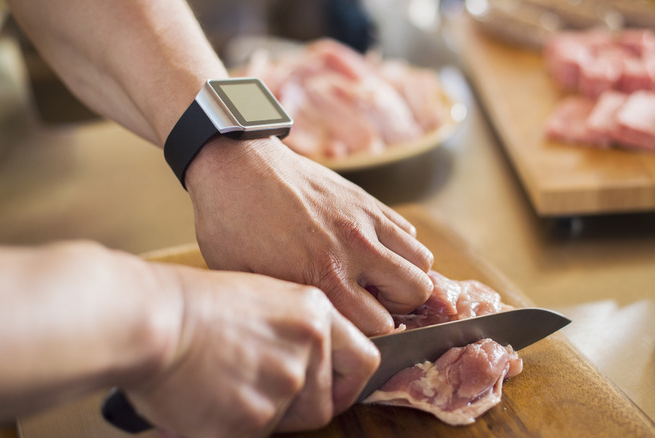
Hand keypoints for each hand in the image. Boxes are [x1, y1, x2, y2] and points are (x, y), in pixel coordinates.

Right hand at [125, 265, 378, 436]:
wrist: (151, 319)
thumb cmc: (194, 304)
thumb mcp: (264, 297)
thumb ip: (297, 331)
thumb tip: (312, 362)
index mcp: (314, 314)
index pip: (365, 361)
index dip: (352, 384)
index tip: (336, 392)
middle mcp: (308, 349)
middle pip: (325, 404)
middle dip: (298, 408)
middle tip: (260, 391)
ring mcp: (283, 385)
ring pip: (289, 424)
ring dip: (263, 416)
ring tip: (227, 386)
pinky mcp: (252, 419)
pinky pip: (254, 435)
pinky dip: (232, 427)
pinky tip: (210, 399)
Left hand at [184, 136, 433, 334]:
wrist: (236, 165)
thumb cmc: (232, 225)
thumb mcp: (249, 279)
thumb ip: (292, 306)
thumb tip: (317, 329)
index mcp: (324, 276)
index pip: (379, 324)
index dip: (367, 333)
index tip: (352, 328)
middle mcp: (355, 248)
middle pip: (416, 291)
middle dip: (398, 306)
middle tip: (370, 303)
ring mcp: (366, 220)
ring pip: (422, 259)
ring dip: (405, 275)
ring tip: (375, 278)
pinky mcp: (367, 200)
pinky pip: (408, 231)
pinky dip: (400, 247)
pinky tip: (371, 251)